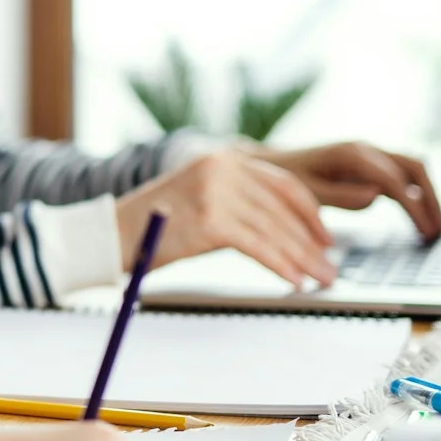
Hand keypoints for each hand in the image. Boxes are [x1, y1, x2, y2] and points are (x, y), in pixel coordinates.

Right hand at [116, 150, 336, 287]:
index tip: (326, 238)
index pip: (283, 183)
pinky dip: (281, 266)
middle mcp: (222, 168)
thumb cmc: (154, 224)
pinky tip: (294, 281)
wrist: (110, 233)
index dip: (310, 214)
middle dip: (311, 244)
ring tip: (320, 280)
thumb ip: (238, 201)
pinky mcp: (210, 220)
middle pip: (283, 210)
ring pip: (274, 230)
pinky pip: (258, 247)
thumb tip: (286, 230)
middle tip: (330, 269)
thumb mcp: (201, 198)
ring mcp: (216, 192)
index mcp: (224, 158)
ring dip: (303, 259)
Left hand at [260, 142, 440, 241]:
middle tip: (440, 232)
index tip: (426, 233)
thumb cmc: (282, 181)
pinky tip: (420, 219)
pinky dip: (417, 194)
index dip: (415, 208)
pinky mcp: (369, 164)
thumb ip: (339, 194)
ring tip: (436, 229)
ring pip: (414, 169)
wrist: (269, 165)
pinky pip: (403, 176)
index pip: (395, 181)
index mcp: (351, 154)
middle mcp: (365, 148)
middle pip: (415, 167)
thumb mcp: (305, 192)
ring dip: (429, 196)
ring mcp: (369, 154)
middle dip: (432, 199)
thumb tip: (376, 195)